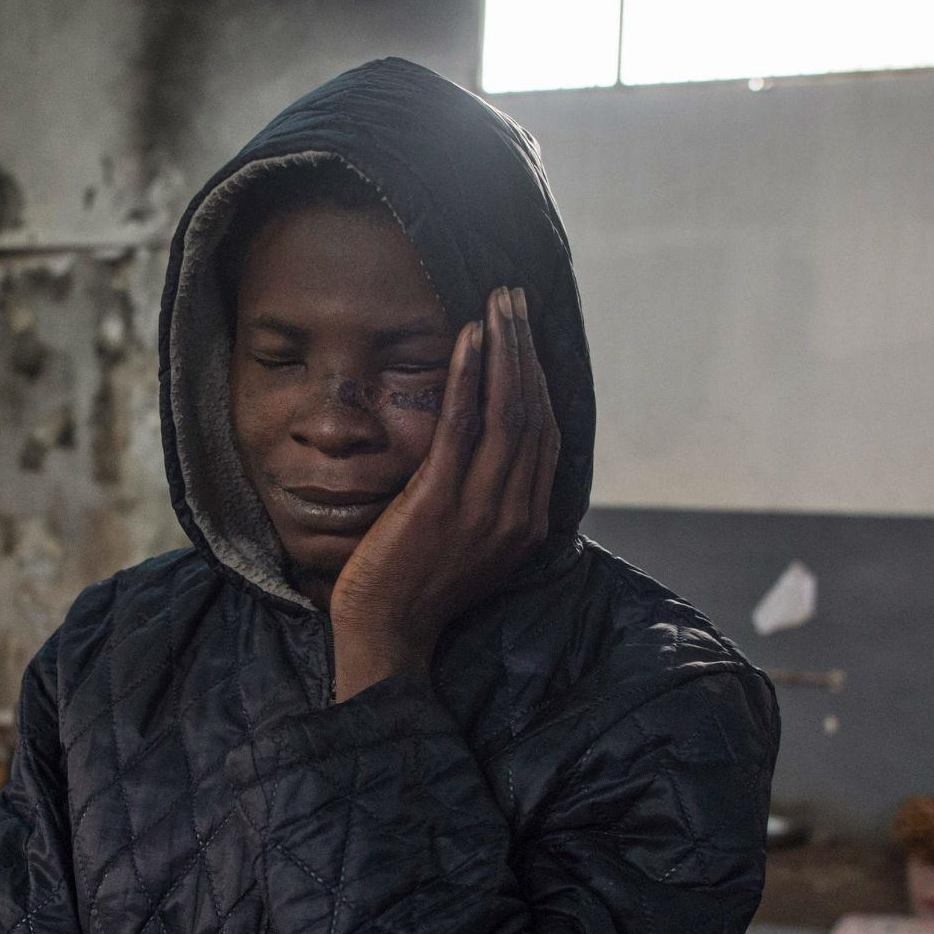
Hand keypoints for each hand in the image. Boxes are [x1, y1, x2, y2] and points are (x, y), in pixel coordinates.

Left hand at [328, 286, 559, 702]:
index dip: (539, 378)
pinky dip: (469, 375)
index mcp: (528, 522)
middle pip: (533, 412)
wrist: (387, 635)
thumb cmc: (417, 588)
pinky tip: (468, 337)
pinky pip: (463, 424)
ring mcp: (482, 507)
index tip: (527, 334)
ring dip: (504, 348)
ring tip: (498, 303)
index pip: (545, 435)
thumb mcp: (471, 544)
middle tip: (515, 298)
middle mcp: (515, 512)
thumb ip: (490, 501)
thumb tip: (489, 450)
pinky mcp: (441, 501)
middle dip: (526, 349)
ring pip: (508, 411)